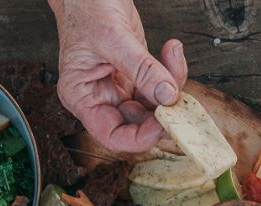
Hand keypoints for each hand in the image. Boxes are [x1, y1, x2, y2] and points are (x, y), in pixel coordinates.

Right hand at [50, 0, 187, 152]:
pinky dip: (172, 72)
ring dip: (171, 86)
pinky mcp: (136, 75)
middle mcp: (100, 97)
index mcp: (82, 97)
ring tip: (172, 55)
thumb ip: (143, 70)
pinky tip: (172, 50)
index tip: (162, 123)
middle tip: (179, 92)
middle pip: (138, 123)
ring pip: (154, 105)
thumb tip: (167, 95)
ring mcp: (120, 87)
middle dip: (162, 109)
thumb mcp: (114, 39)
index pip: (112, 135)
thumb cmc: (86, 8)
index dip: (139, 137)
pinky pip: (159, 86)